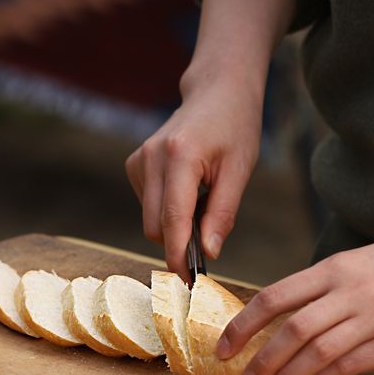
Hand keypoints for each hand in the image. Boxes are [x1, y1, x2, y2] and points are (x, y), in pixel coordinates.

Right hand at [125, 75, 262, 280]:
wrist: (217, 92)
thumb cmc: (235, 128)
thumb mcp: (240, 171)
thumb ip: (222, 214)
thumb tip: (208, 254)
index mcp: (179, 156)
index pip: (172, 219)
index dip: (178, 255)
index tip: (188, 282)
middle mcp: (150, 157)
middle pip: (155, 226)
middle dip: (179, 243)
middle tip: (209, 242)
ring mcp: (138, 160)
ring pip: (150, 219)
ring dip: (175, 225)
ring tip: (204, 200)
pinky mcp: (134, 164)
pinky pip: (148, 206)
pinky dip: (167, 211)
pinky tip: (188, 191)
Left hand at [216, 218, 373, 374]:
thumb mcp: (353, 263)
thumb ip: (319, 288)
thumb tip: (279, 320)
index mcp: (332, 269)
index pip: (274, 298)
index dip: (243, 326)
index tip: (223, 348)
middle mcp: (349, 292)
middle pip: (291, 331)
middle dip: (261, 361)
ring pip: (317, 353)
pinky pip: (349, 366)